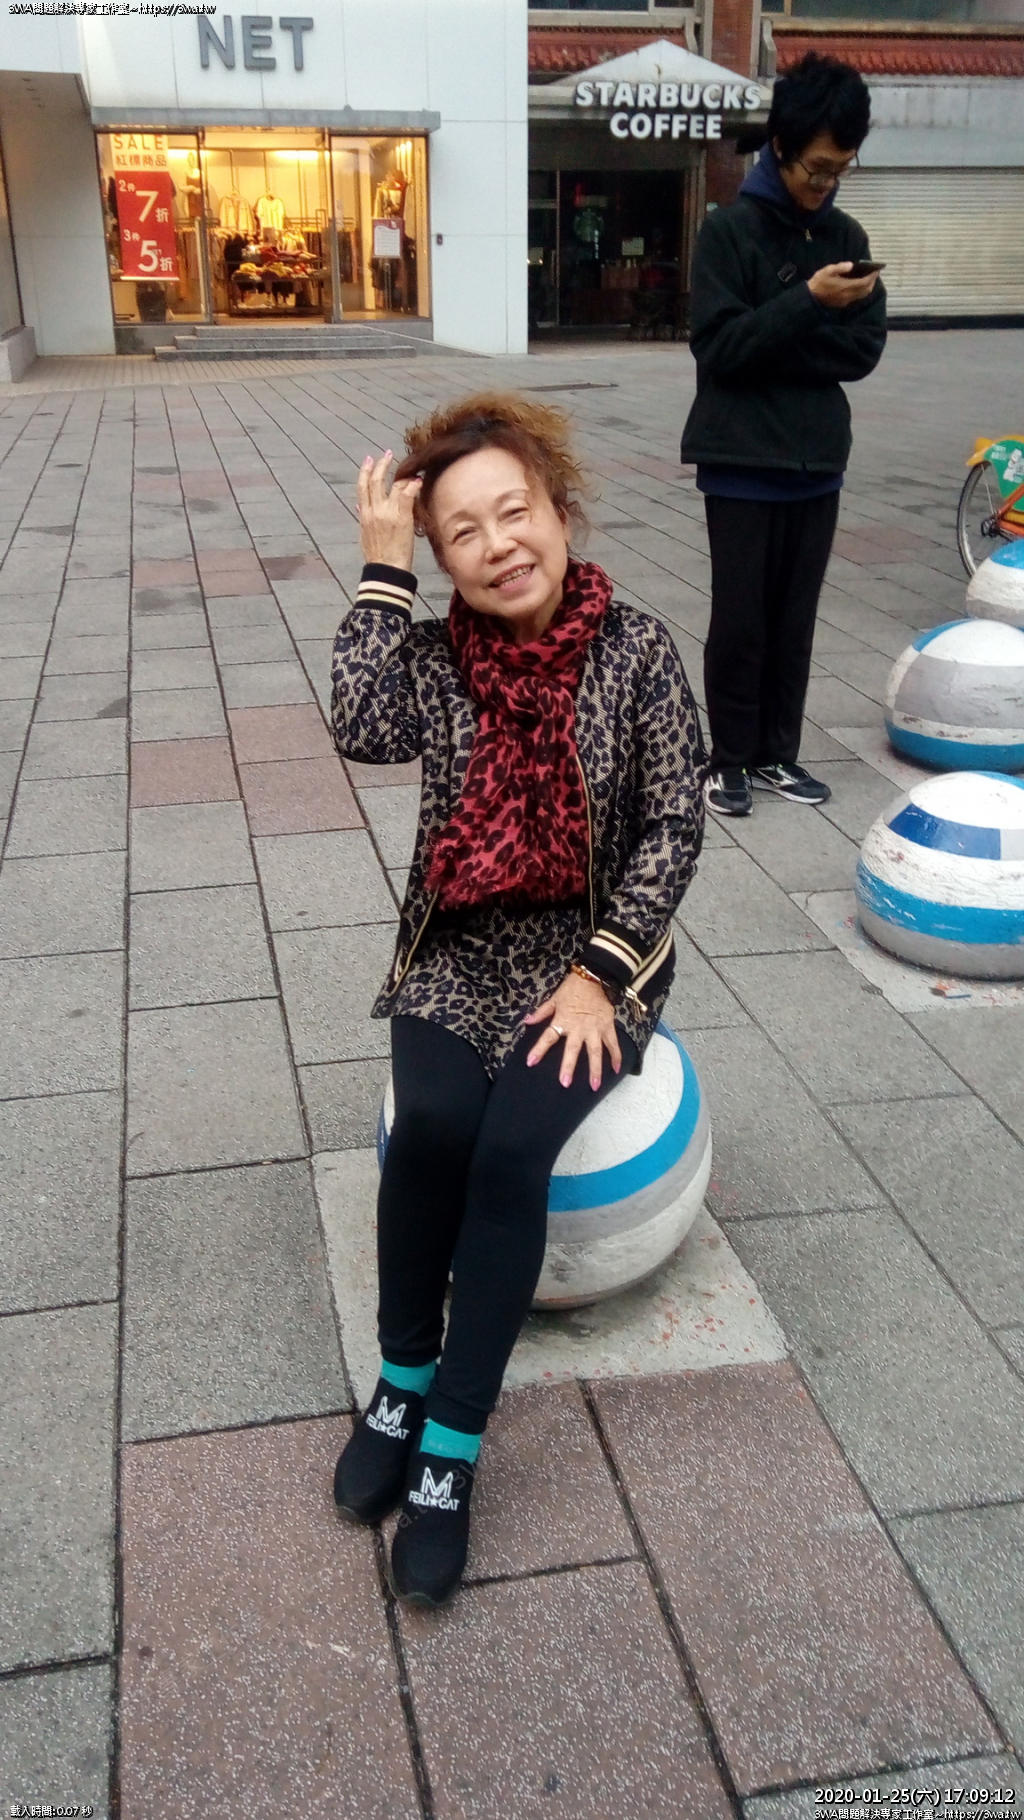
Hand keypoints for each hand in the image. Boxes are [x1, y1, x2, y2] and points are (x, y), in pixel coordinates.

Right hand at [357, 451, 421, 569]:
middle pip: (374, 481)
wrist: (386, 570)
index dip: (364, 472)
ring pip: (391, 485)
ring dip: (399, 472)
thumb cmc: (378, 557)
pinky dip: (412, 486)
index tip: (368, 461)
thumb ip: (363, 519)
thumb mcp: (364, 536)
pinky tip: (418, 480)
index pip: (362, 487)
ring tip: (408, 465)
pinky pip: (406, 495)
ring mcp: (387, 513)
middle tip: (387, 454)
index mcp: (364, 515)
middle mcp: (373, 510)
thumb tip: (359, 508)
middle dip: (380, 465)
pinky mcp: (402, 517)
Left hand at [525, 972, 621, 1089]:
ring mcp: (595, 1029)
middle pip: (572, 1049)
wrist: (595, 977)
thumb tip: (527, 1021)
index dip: (539, 1049)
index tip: (531, 1062)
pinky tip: (616, 1070)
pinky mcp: (608, 1027)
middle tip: (565, 1083)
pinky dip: (616, 1056)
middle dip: (568, 1066)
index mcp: (563, 1021)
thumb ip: (542, 1012)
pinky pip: (612, 1044)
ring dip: (595, 1069)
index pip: (548, 1037)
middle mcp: (579, 1028)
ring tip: (594, 1086)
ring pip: (595, 1052)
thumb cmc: (572, 988)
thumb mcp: (554, 999)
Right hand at [807, 262, 878, 308]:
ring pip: (862, 295)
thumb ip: (840, 267)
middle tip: (874, 273)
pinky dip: (862, 291)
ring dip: (868, 287)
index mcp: (846, 286)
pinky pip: (856, 297)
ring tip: (869, 279)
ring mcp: (846, 301)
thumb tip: (851, 265)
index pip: (864, 282)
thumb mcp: (827, 271)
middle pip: (866, 290)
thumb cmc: (818, 282)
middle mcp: (849, 295)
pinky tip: (859, 285)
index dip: (872, 276)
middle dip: (872, 281)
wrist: (810, 298)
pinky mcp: (843, 304)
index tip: (877, 270)